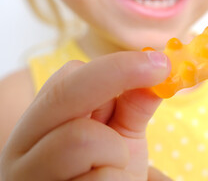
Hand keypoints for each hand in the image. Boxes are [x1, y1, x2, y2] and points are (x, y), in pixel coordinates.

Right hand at [0, 51, 169, 180]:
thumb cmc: (109, 172)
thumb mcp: (121, 137)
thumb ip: (133, 105)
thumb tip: (158, 66)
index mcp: (39, 123)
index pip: (67, 78)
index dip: (114, 67)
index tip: (155, 64)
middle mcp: (22, 147)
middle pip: (65, 94)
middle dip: (118, 75)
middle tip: (161, 67)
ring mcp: (30, 175)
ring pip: (82, 138)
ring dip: (116, 151)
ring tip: (112, 167)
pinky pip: (100, 179)